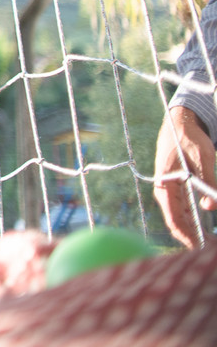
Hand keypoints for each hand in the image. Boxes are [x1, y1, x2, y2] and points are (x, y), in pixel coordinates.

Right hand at [154, 106, 216, 247]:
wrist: (181, 123)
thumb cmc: (189, 139)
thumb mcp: (203, 157)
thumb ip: (208, 181)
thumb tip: (209, 207)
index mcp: (165, 182)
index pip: (172, 215)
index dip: (184, 234)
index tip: (196, 248)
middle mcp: (165, 188)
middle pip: (175, 219)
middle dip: (189, 236)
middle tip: (203, 251)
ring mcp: (170, 188)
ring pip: (178, 215)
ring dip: (190, 229)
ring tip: (204, 243)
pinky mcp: (177, 186)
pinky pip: (182, 208)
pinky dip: (191, 218)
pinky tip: (201, 227)